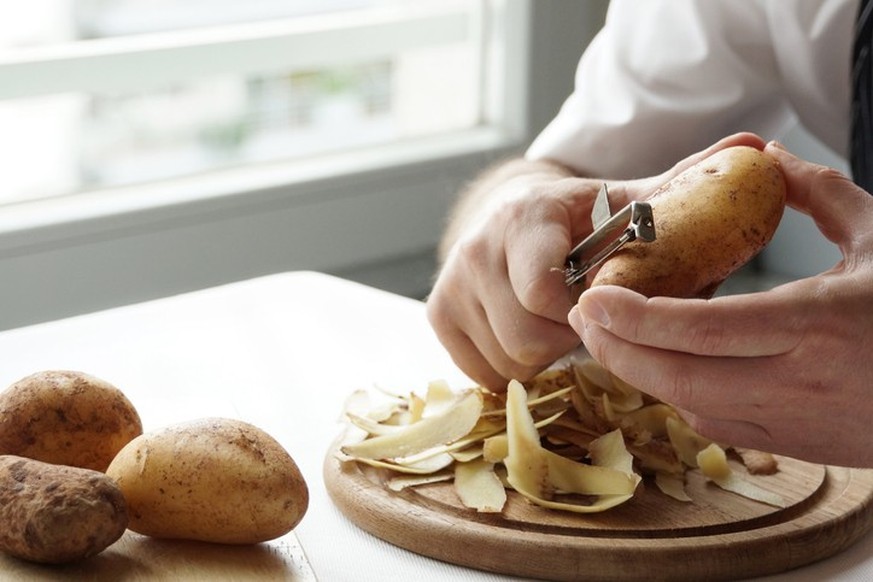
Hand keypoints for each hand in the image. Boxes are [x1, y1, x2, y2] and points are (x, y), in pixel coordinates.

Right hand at [427, 133, 765, 389]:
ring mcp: (450, 285)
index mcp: (525, 218)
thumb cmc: (583, 217)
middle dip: (568, 340)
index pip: (543, 292)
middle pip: (526, 336)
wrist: (511, 213)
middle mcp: (475, 249)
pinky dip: (513, 368)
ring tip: (562, 326)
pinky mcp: (438, 314)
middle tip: (589, 320)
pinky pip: (481, 372)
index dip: (583, 316)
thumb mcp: (628, 200)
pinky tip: (532, 339)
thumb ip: (683, 187)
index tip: (606, 308)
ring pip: (505, 360)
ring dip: (545, 357)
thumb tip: (753, 148)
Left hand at [570, 141, 872, 466]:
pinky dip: (676, 394)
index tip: (591, 298)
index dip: (637, 318)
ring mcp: (793, 420)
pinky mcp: (793, 443)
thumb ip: (821, 194)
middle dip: (616, 350)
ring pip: (688, 406)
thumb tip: (769, 157)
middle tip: (582, 317)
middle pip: (678, 377)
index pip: (703, 330)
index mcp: (818, 324)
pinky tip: (660, 366)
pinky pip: (714, 423)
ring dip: (637, 374)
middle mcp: (798, 380)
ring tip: (606, 338)